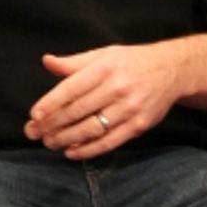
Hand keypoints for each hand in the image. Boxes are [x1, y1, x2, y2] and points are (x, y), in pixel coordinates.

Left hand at [24, 44, 181, 159]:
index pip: (72, 88)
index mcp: (106, 67)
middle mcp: (118, 88)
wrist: (171, 70)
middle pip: (78, 111)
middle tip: (35, 132)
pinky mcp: (139, 126)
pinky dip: (89, 150)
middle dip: (53, 124)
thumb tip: (47, 61)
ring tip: (50, 143)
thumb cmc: (131, 62)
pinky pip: (109, 142)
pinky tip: (72, 152)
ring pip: (92, 129)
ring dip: (67, 139)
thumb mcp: (103, 54)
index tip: (35, 115)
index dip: (51, 103)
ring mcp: (130, 109)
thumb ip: (74, 63)